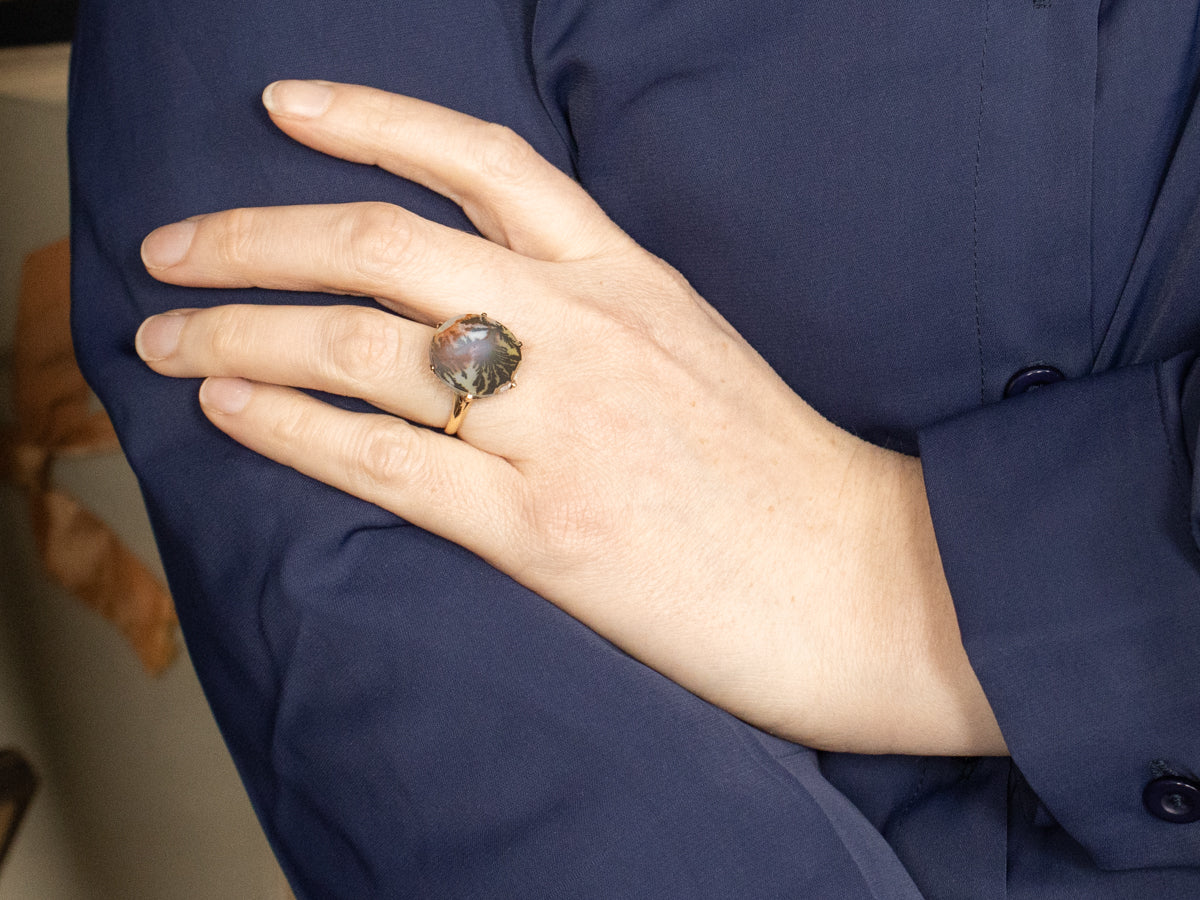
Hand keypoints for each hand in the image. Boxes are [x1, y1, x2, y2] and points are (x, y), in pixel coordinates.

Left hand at [136, 80, 1003, 754]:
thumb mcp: (693, 349)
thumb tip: (487, 305)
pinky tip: (231, 410)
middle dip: (254, 233)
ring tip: (162, 340)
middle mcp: (587, 331)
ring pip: (365, 347)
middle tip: (172, 248)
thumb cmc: (783, 474)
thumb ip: (595, 311)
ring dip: (240, 332)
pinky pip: (385, 461)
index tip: (285, 107)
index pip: (484, 158)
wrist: (867, 583)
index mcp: (629, 279)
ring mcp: (562, 429)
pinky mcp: (544, 532)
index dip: (372, 118)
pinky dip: (290, 427)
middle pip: (386, 243)